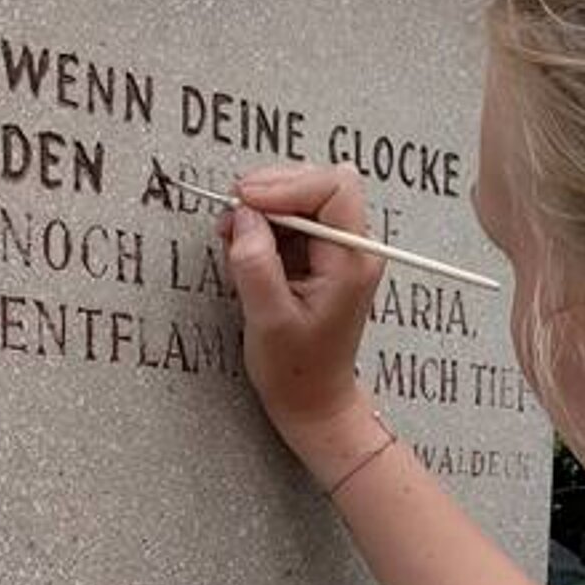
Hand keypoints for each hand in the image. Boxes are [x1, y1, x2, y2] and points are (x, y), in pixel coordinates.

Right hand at [219, 162, 384, 449]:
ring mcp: (338, 250)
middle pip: (318, 183)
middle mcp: (353, 248)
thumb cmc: (297, 371)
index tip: (246, 201)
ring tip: (233, 235)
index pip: (334, 188)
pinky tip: (246, 247)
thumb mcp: (268, 320)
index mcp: (352, 261)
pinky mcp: (321, 255)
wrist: (314, 401)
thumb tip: (243, 216)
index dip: (286, 185)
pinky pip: (293, 220)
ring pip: (303, 197)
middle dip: (270, 192)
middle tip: (231, 215)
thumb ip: (255, 264)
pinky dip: (265, 225)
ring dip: (263, 208)